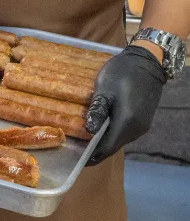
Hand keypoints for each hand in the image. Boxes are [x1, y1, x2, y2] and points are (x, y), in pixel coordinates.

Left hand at [85, 45, 165, 164]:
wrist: (146, 62)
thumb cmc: (123, 74)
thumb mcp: (105, 89)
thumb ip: (98, 111)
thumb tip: (89, 132)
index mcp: (126, 124)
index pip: (106, 149)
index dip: (90, 156)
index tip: (74, 159)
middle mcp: (135, 130)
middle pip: (112, 146)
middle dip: (93, 150)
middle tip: (73, 148)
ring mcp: (140, 125)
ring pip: (117, 140)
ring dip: (101, 141)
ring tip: (81, 139)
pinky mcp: (141, 119)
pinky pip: (122, 132)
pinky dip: (109, 133)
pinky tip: (96, 127)